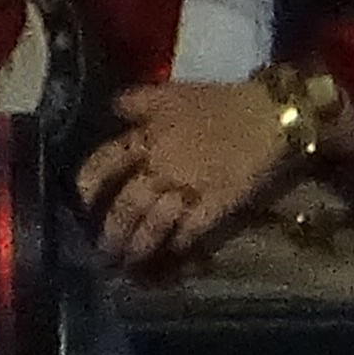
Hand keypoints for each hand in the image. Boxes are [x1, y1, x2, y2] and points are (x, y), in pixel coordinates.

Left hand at [76, 77, 294, 276]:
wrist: (272, 114)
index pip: (105, 163)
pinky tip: (178, 251)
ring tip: (132, 263)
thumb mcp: (172, 92)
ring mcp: (190, 188)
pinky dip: (183, 241)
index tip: (81, 202)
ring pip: (155, 222)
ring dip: (141, 245)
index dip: (89, 184)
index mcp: (147, 138)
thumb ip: (138, 101)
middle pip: (127, 204)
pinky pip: (194, 228)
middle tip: (104, 252)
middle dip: (113, 231)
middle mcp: (161, 166)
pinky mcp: (219, 203)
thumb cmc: (222, 101)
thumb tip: (112, 107)